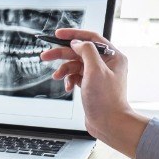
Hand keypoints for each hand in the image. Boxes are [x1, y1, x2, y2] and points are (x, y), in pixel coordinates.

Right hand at [40, 28, 149, 158]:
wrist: (109, 123)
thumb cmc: (106, 100)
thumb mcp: (95, 70)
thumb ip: (86, 51)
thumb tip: (77, 43)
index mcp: (112, 56)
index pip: (91, 38)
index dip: (73, 34)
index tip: (58, 34)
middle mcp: (107, 64)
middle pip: (80, 52)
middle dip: (62, 54)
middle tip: (45, 56)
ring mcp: (98, 75)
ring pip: (76, 65)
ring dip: (64, 69)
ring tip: (56, 76)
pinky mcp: (91, 86)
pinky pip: (76, 77)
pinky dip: (69, 80)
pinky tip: (68, 87)